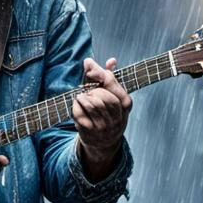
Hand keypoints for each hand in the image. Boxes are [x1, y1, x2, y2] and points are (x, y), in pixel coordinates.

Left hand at [73, 57, 131, 179]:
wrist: (103, 142)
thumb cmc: (107, 112)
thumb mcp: (111, 95)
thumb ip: (105, 77)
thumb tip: (105, 60)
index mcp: (126, 104)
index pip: (112, 83)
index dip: (99, 72)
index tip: (88, 64)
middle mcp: (118, 117)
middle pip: (103, 94)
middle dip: (92, 88)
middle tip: (88, 89)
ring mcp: (104, 126)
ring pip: (92, 103)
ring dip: (84, 96)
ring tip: (82, 96)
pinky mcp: (89, 131)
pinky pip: (80, 112)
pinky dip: (76, 105)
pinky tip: (78, 103)